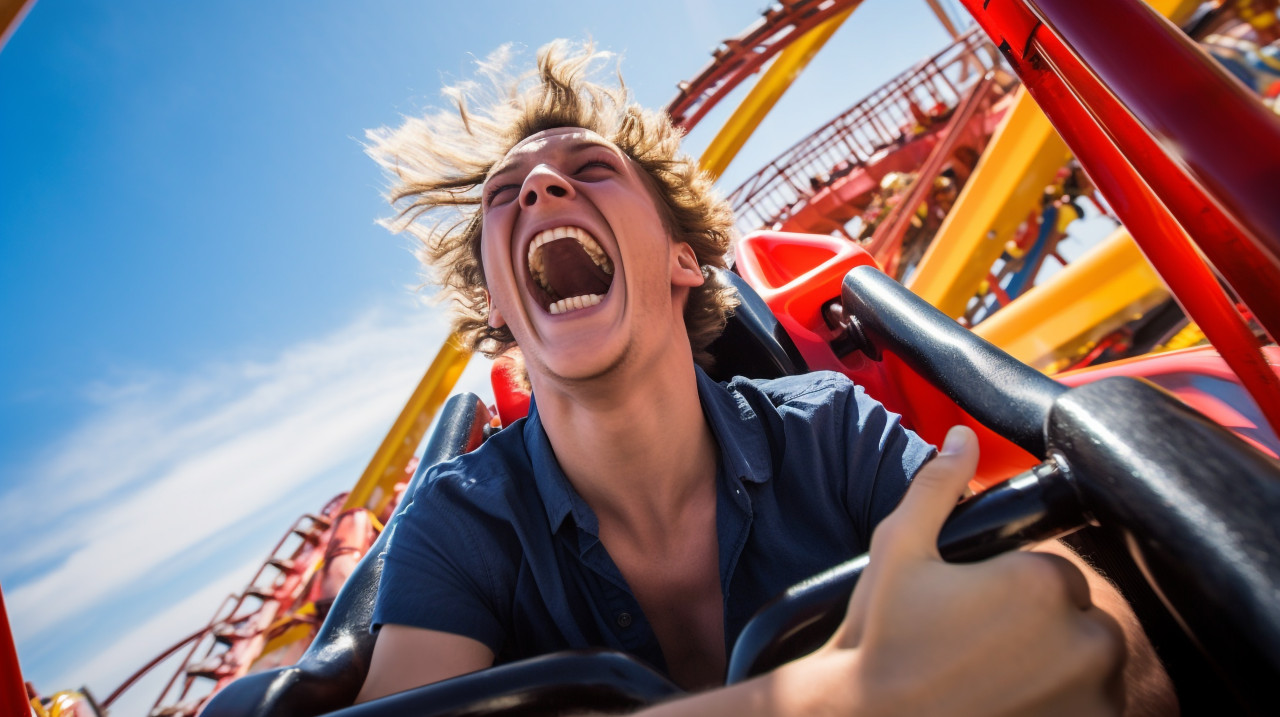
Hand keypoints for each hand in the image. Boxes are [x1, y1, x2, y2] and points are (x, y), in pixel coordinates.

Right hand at [815, 425, 1126, 715]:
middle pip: (1080, 619)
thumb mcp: (899, 551)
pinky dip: (1062, 705)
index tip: (976, 611)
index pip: (1056, 572)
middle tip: (981, 647)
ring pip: (1091, 665)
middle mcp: (1084, 641)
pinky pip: (1094, 707)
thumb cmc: (881, 640)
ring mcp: (1094, 697)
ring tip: (994, 679)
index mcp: (1043, 583)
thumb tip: (961, 437)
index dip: (1014, 589)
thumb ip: (938, 486)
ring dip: (1057, 668)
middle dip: (1041, 628)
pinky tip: (1009, 703)